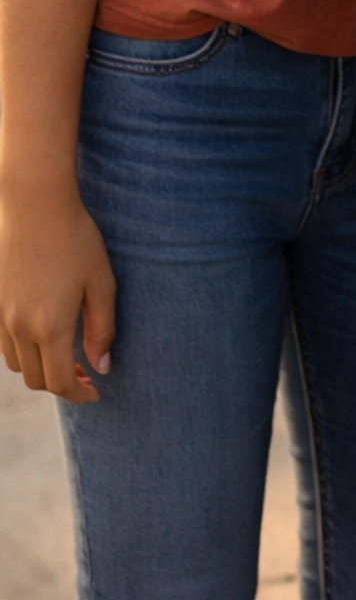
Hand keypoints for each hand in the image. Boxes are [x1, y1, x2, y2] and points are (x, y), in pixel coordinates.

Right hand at [0, 182, 115, 402]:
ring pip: (18, 365)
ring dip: (42, 369)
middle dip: (63, 384)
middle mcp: (20, 328)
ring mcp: (2, 317)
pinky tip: (46, 334)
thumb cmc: (75, 239)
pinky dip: (25, 352)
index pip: (60, 382)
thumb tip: (101, 366)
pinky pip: (6, 345)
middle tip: (87, 372)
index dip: (79, 394)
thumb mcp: (100, 282)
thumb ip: (102, 328)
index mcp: (50, 326)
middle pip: (37, 380)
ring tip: (68, 354)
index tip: (96, 392)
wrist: (35, 205)